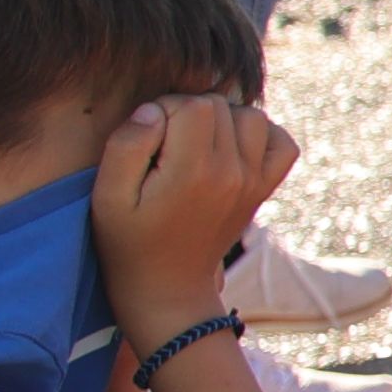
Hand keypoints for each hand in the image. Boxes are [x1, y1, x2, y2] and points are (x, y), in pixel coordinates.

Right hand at [93, 91, 295, 345]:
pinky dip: (262, 136)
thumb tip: (154, 110)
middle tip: (165, 147)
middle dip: (188, 113)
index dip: (164, 109)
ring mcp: (254, 181)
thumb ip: (127, 145)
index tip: (148, 139)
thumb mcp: (108, 196)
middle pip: (220, 106)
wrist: (168, 287)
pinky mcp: (263, 189)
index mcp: (194, 171)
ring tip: (194, 145)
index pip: (192, 104)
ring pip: (252, 117)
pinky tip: (231, 148)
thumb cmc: (129, 241)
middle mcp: (233, 173)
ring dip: (223, 120)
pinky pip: (283, 144)